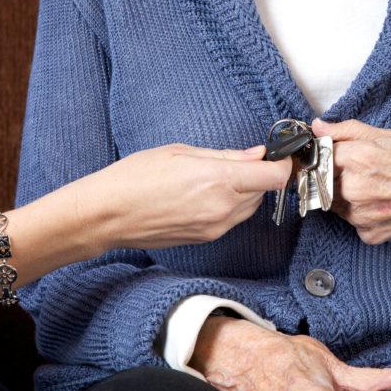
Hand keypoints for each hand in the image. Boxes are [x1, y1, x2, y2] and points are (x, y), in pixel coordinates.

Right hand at [71, 144, 291, 251]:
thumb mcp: (182, 152)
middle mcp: (223, 208)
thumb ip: (225, 155)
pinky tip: (205, 194)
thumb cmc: (136, 177)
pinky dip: (230, 205)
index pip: (274, 177)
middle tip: (240, 160)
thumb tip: (256, 154)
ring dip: (246, 191)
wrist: (108, 215)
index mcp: (219, 180)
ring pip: (250, 207)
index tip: (278, 155)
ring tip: (217, 177)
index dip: (282, 164)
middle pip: (265, 191)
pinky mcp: (207, 238)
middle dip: (260, 175)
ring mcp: (216, 227)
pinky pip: (232, 219)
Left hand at [312, 119, 390, 258]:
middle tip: (366, 169)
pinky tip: (386, 203)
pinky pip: (354, 222)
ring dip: (349, 195)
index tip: (339, 152)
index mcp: (359, 158)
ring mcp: (362, 215)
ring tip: (379, 186)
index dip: (330, 151)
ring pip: (336, 202)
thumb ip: (349, 131)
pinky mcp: (371, 234)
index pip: (321, 154)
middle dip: (339, 173)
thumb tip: (319, 127)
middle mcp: (356, 189)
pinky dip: (364, 214)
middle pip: (325, 179)